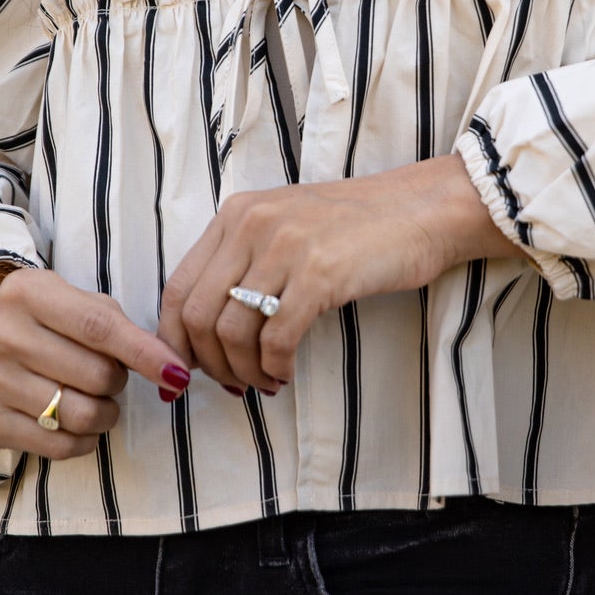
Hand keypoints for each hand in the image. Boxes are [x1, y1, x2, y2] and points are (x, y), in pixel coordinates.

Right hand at [0, 266, 190, 459]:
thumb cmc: (41, 318)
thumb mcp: (73, 301)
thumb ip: (117, 326)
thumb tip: (171, 368)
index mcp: (29, 294)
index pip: (99, 328)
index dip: (145, 354)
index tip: (177, 373)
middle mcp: (1, 335)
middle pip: (96, 376)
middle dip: (119, 382)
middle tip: (110, 376)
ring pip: (80, 415)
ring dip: (106, 414)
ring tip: (97, 400)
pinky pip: (58, 446)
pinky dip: (84, 440)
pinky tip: (79, 425)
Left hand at [158, 155, 521, 392]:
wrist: (421, 210)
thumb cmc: (356, 228)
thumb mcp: (285, 228)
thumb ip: (243, 265)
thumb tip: (206, 331)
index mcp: (236, 214)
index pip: (177, 287)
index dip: (174, 340)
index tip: (187, 371)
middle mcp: (251, 224)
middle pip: (196, 315)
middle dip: (209, 364)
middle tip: (233, 384)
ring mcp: (284, 246)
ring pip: (231, 333)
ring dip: (243, 372)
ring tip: (265, 381)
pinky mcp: (319, 273)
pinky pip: (276, 339)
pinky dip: (274, 368)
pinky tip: (286, 373)